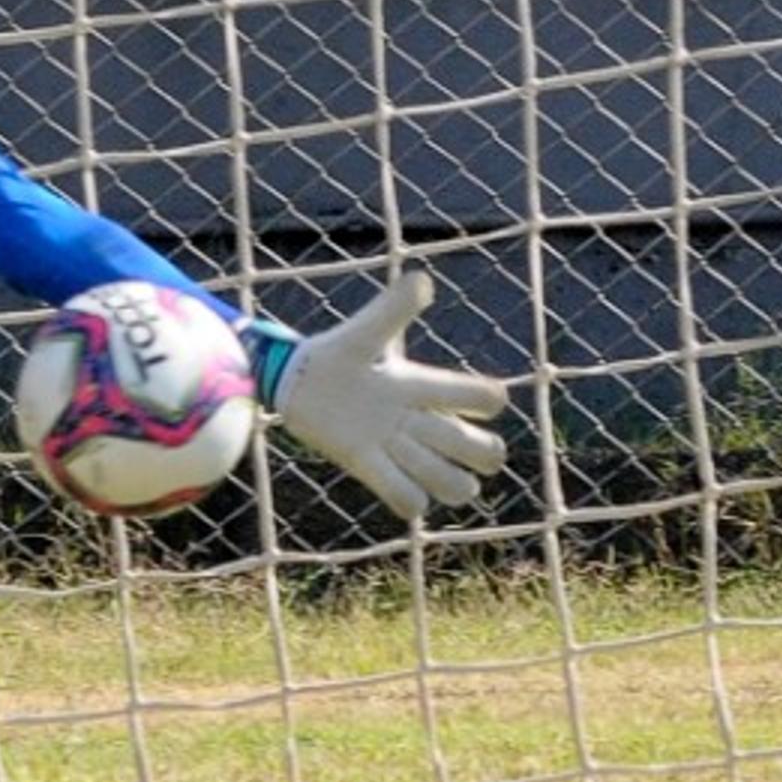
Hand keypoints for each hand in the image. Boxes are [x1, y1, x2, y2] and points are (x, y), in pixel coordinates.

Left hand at [258, 270, 511, 520]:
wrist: (294, 381)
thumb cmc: (335, 353)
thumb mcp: (365, 332)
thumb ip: (393, 309)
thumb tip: (422, 280)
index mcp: (420, 385)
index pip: (475, 395)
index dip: (487, 399)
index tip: (487, 400)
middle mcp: (415, 419)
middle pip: (473, 445)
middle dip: (484, 453)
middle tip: (479, 456)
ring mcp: (393, 445)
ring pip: (446, 477)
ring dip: (453, 484)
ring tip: (450, 485)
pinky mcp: (366, 465)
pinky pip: (401, 495)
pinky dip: (410, 501)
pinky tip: (408, 498)